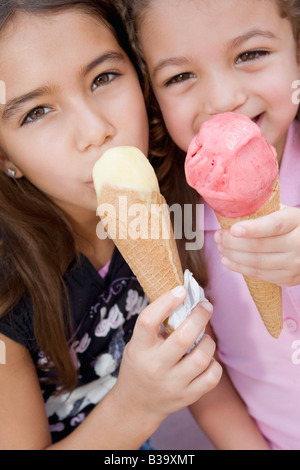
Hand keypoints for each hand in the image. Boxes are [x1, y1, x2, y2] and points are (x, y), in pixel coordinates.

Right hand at [115, 288, 221, 425]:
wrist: (136, 405)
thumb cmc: (139, 365)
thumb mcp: (138, 344)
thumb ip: (156, 326)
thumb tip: (183, 296)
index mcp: (139, 349)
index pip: (148, 321)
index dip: (166, 302)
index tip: (180, 290)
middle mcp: (155, 366)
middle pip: (183, 337)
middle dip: (199, 316)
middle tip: (205, 306)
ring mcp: (172, 384)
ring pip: (202, 357)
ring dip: (208, 342)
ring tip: (204, 338)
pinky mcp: (187, 397)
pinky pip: (212, 376)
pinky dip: (214, 363)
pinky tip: (206, 359)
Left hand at [215, 206, 299, 286]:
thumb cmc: (295, 226)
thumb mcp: (286, 213)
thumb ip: (266, 212)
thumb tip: (235, 212)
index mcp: (296, 222)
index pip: (273, 225)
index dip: (252, 228)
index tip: (233, 229)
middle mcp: (298, 244)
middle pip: (259, 246)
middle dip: (232, 242)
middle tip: (219, 236)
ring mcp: (294, 264)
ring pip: (256, 263)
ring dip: (233, 256)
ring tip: (221, 248)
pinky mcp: (289, 278)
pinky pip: (260, 275)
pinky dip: (240, 268)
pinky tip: (229, 261)